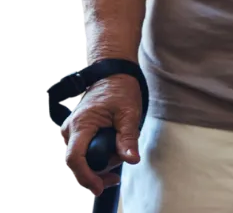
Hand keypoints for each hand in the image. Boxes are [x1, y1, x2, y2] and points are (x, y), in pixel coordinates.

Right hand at [60, 73, 142, 197]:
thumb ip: (128, 137)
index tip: (99, 188)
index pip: (75, 158)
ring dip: (98, 165)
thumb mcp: (129, 112)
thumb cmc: (121, 90)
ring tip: (118, 154)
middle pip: (77, 164)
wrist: (112, 75)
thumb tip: (132, 160)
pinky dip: (95, 158)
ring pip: (79, 161)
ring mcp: (70, 132)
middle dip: (98, 172)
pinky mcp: (75, 134)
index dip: (86, 177)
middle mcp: (69, 130)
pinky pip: (81, 154)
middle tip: (119, 170)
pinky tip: (110, 155)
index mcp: (81, 124)